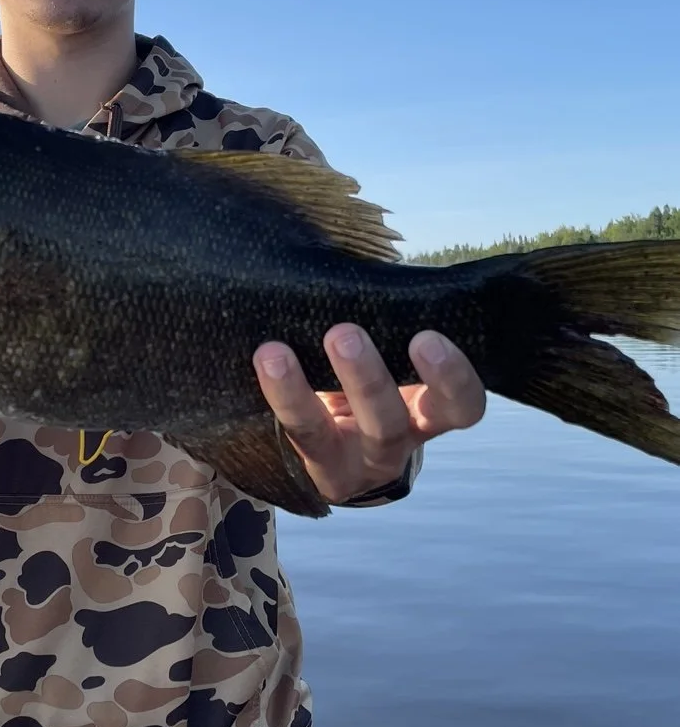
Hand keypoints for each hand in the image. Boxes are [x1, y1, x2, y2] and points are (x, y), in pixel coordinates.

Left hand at [252, 325, 485, 503]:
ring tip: (277, 353)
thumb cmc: (373, 377)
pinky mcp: (317, 468)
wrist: (344, 441)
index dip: (451, 378)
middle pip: (390, 422)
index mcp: (429, 409)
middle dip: (368, 380)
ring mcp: (354, 461)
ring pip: (329, 435)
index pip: (462, 404)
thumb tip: (362, 258)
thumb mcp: (392, 352)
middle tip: (345, 334)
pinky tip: (265, 360)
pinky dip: (279, 395)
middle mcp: (398, 440)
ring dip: (302, 393)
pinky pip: (295, 433)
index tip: (426, 337)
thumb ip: (387, 318)